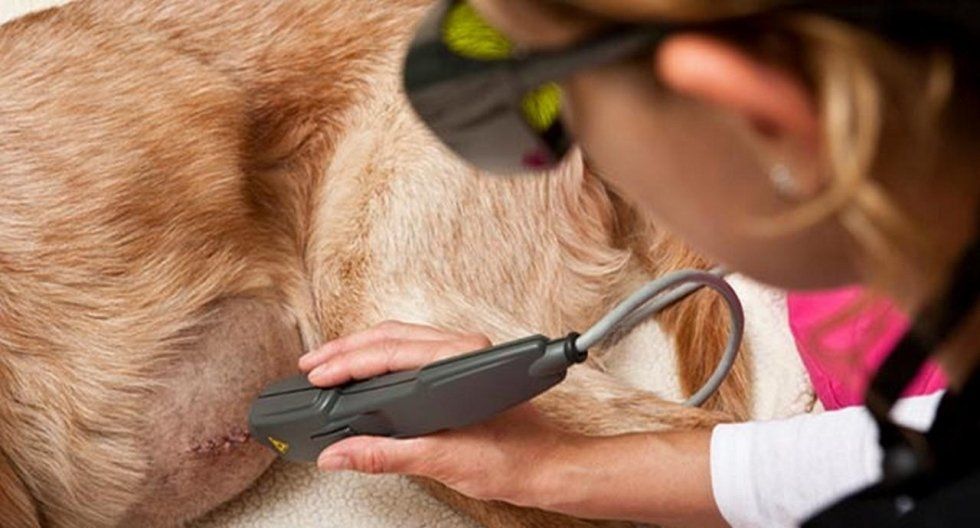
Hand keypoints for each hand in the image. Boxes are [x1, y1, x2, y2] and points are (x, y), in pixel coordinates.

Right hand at [297, 321, 579, 506]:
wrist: (548, 467)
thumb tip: (339, 454)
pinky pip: (412, 351)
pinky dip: (380, 359)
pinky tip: (364, 372)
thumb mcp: (441, 461)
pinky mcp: (460, 367)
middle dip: (345, 349)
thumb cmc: (513, 459)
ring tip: (328, 365)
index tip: (318, 376)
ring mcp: (462, 355)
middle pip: (390, 336)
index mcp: (460, 361)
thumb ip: (385, 455)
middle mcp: (463, 349)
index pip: (390, 352)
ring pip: (400, 339)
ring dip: (361, 350)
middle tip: (311, 365)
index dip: (347, 363)